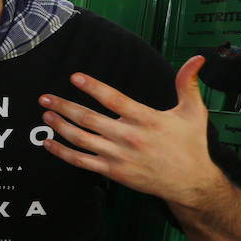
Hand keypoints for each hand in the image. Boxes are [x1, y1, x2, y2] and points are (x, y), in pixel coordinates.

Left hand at [38, 57, 220, 204]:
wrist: (190, 182)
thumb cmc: (191, 144)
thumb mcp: (193, 112)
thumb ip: (188, 84)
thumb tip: (196, 58)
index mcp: (146, 119)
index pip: (114, 99)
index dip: (93, 87)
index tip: (75, 77)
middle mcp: (129, 137)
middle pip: (89, 119)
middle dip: (64, 106)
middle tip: (44, 97)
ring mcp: (118, 156)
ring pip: (81, 139)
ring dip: (60, 126)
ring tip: (45, 114)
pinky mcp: (113, 172)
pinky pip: (81, 161)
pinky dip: (62, 152)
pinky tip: (48, 143)